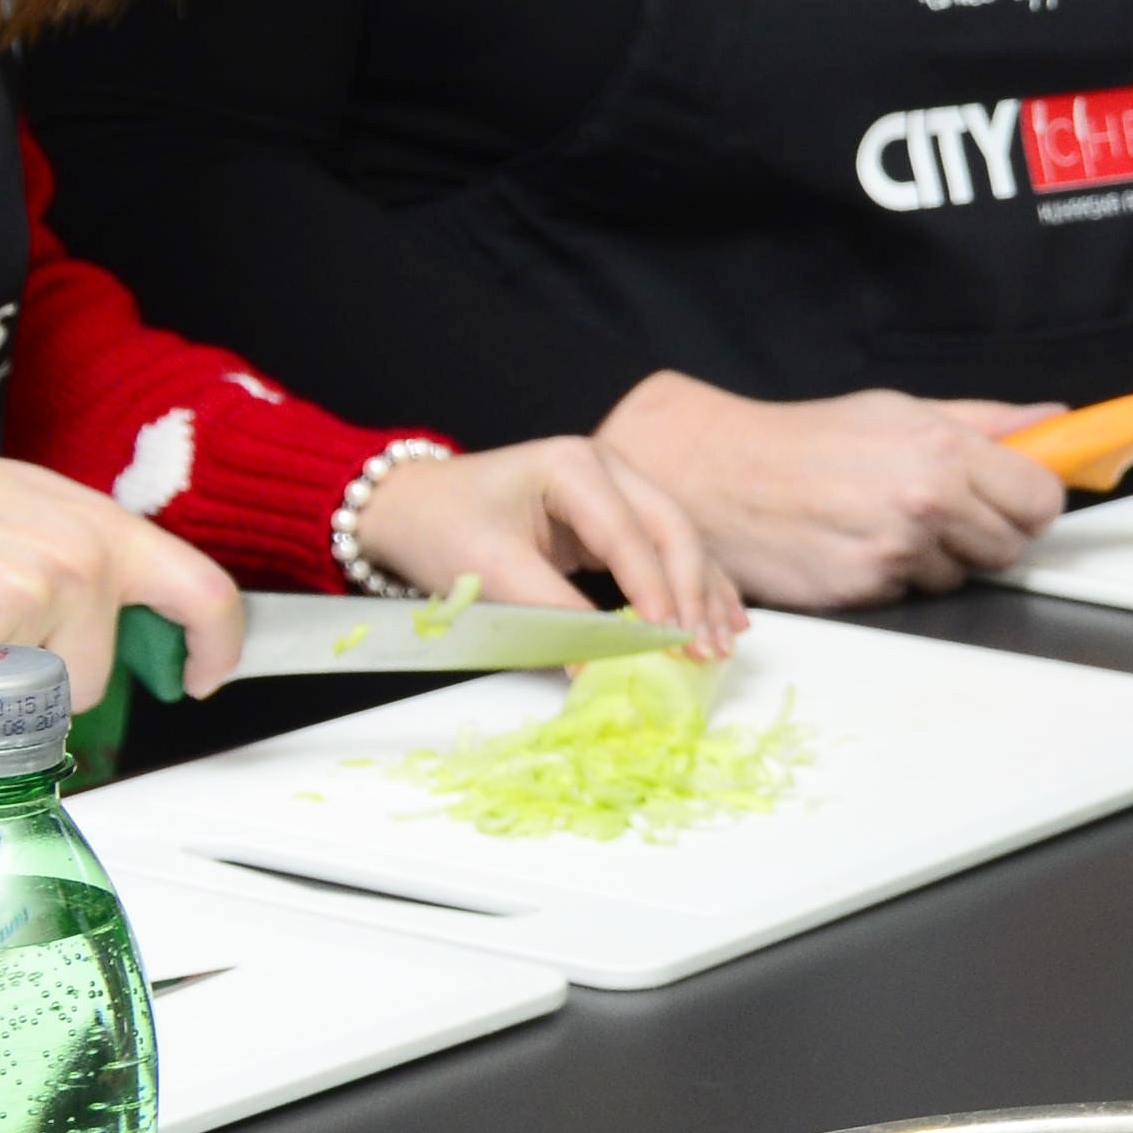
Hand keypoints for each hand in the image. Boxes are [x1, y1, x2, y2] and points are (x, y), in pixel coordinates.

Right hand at [0, 423, 237, 711]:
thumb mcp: (34, 508)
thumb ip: (84, 560)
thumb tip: (112, 618)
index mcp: (106, 531)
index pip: (204, 592)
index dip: (216, 645)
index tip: (203, 676)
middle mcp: (82, 565)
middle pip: (91, 680)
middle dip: (35, 681)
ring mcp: (33, 601)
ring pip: (26, 702)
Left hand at [343, 435, 741, 645]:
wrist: (407, 507)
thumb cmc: (440, 528)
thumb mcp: (489, 570)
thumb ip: (552, 616)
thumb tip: (603, 666)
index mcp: (574, 466)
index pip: (629, 534)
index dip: (654, 590)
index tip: (668, 641)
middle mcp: (608, 468)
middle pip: (672, 530)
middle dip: (694, 593)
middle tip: (706, 648)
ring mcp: (617, 489)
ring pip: (680, 541)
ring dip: (705, 593)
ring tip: (724, 643)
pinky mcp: (615, 517)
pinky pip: (666, 552)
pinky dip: (694, 586)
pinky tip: (725, 617)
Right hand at [599, 372, 1071, 605]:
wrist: (720, 476)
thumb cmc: (809, 440)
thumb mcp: (900, 410)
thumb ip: (985, 421)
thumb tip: (1052, 419)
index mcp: (944, 450)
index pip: (1041, 499)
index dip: (1031, 504)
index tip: (1014, 501)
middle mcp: (926, 502)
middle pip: (1011, 546)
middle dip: (986, 533)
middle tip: (939, 511)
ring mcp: (895, 551)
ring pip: (961, 576)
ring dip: (936, 559)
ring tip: (883, 522)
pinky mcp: (864, 590)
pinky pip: (910, 595)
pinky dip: (892, 577)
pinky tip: (856, 545)